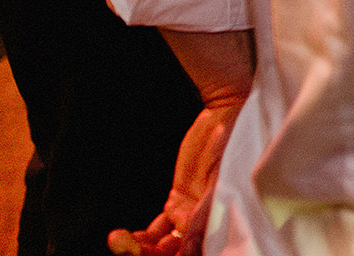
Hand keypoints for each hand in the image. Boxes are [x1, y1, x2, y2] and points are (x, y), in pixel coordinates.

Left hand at [107, 98, 241, 255]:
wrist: (227, 112)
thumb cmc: (235, 140)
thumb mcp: (221, 178)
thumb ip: (205, 215)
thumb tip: (190, 251)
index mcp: (226, 223)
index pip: (199, 254)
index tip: (155, 252)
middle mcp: (208, 224)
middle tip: (128, 246)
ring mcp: (192, 216)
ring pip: (163, 249)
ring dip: (139, 250)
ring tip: (119, 239)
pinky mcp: (179, 203)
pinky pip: (157, 233)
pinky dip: (140, 238)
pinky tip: (124, 235)